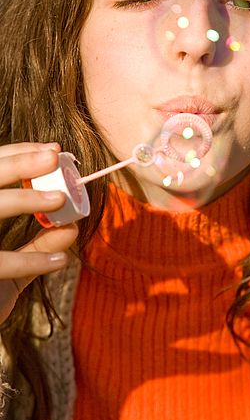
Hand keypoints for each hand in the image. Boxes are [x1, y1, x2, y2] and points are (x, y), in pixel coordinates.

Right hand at [0, 143, 78, 323]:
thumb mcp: (9, 269)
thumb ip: (36, 247)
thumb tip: (71, 226)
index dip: (16, 155)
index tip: (52, 150)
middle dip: (17, 163)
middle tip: (54, 156)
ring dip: (23, 200)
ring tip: (59, 200)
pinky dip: (31, 260)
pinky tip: (60, 261)